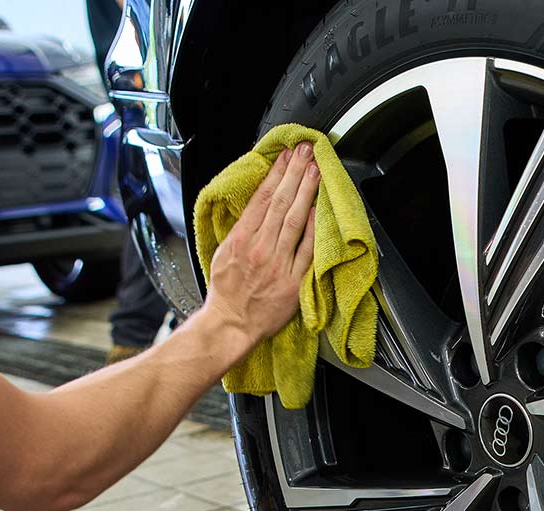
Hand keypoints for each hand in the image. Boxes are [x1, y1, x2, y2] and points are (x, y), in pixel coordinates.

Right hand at [204, 143, 318, 358]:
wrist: (231, 325)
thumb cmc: (227, 292)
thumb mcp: (223, 253)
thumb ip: (241, 230)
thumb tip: (256, 207)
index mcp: (241, 239)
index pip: (262, 198)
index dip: (276, 174)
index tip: (286, 156)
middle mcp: (260, 248)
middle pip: (281, 203)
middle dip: (295, 174)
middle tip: (306, 152)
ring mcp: (277, 264)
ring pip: (295, 221)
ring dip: (307, 192)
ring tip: (315, 171)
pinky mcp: (292, 282)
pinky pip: (307, 251)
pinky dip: (315, 229)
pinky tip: (321, 210)